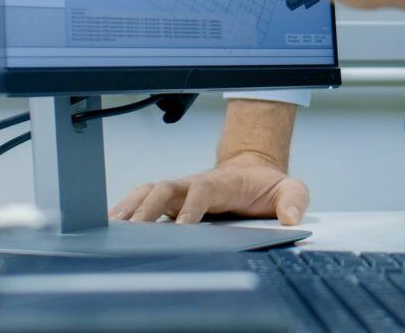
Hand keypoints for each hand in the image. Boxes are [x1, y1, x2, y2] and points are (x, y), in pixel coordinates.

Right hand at [110, 153, 310, 225]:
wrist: (253, 171)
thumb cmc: (267, 185)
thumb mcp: (290, 189)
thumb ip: (294, 200)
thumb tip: (291, 218)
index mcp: (223, 182)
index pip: (202, 190)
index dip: (190, 207)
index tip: (181, 228)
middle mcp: (195, 183)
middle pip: (165, 188)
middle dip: (148, 208)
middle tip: (133, 232)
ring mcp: (180, 190)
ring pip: (149, 192)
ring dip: (130, 207)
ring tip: (111, 227)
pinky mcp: (171, 200)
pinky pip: (143, 200)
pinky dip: (126, 210)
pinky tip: (110, 226)